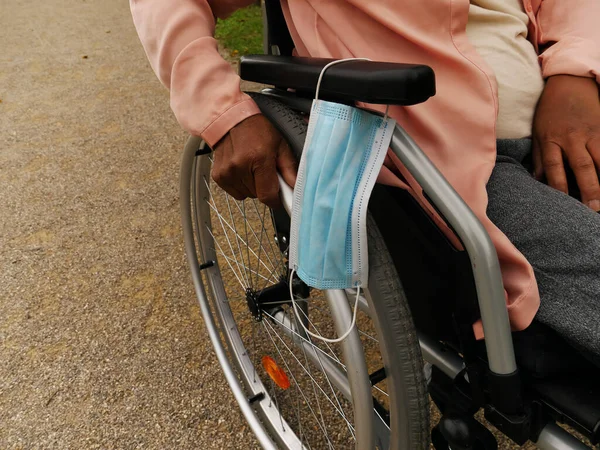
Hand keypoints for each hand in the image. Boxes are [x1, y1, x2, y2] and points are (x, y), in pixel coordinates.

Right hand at [211, 114, 296, 207]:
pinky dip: (240, 185)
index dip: (276, 200)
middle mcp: (240, 167)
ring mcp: (227, 172)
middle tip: (265, 171)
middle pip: (258, 195)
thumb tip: (296, 187)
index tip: (279, 198)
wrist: (231, 119)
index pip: (267, 195)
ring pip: (246, 194)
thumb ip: (289, 168)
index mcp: (259, 159)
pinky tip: (242, 170)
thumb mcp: (280, 144)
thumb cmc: (257, 129)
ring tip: (252, 168)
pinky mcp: (218, 175)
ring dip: (252, 186)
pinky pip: (234, 191)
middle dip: (265, 187)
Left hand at [533, 75, 599, 210]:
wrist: (570, 82)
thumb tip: (537, 181)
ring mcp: (591, 132)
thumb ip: (540, 157)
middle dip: (589, 189)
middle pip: (582, 166)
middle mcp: (572, 137)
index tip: (565, 205)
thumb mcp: (538, 132)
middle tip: (593, 208)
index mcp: (551, 140)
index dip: (560, 187)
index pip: (554, 168)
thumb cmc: (550, 111)